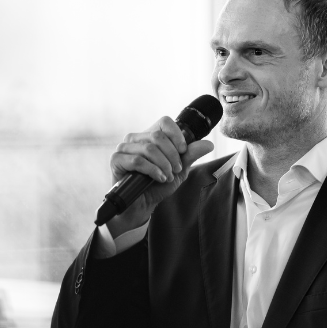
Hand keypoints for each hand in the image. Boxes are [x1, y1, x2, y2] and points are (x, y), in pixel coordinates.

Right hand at [106, 116, 213, 236]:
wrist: (142, 205)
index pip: (164, 122)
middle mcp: (136, 138)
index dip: (177, 136)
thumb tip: (209, 144)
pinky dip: (153, 170)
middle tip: (176, 170)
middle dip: (173, 156)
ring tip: (167, 176)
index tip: (183, 152)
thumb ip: (190, 155)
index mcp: (150, 136)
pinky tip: (158, 178)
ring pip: (149, 148)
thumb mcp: (179, 170)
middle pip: (159, 136)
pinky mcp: (116, 160)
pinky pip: (137, 160)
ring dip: (164, 165)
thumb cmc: (158, 186)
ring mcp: (124, 147)